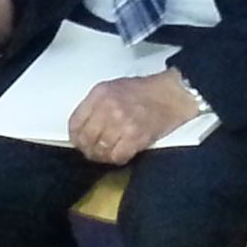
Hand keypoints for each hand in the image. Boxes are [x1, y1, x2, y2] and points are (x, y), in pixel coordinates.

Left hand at [67, 72, 200, 167]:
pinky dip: (117, 158)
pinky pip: (117, 156)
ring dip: (102, 156)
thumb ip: (95, 105)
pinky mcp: (136, 136)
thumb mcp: (112, 88)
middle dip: (88, 149)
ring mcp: (122, 123)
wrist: (171, 94)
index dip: (75, 137)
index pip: (75, 122)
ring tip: (107, 153)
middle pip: (86, 139)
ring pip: (100, 150)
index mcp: (100, 94)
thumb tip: (82, 128)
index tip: (80, 142)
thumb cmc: (144, 91)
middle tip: (93, 151)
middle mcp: (109, 107)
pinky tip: (121, 153)